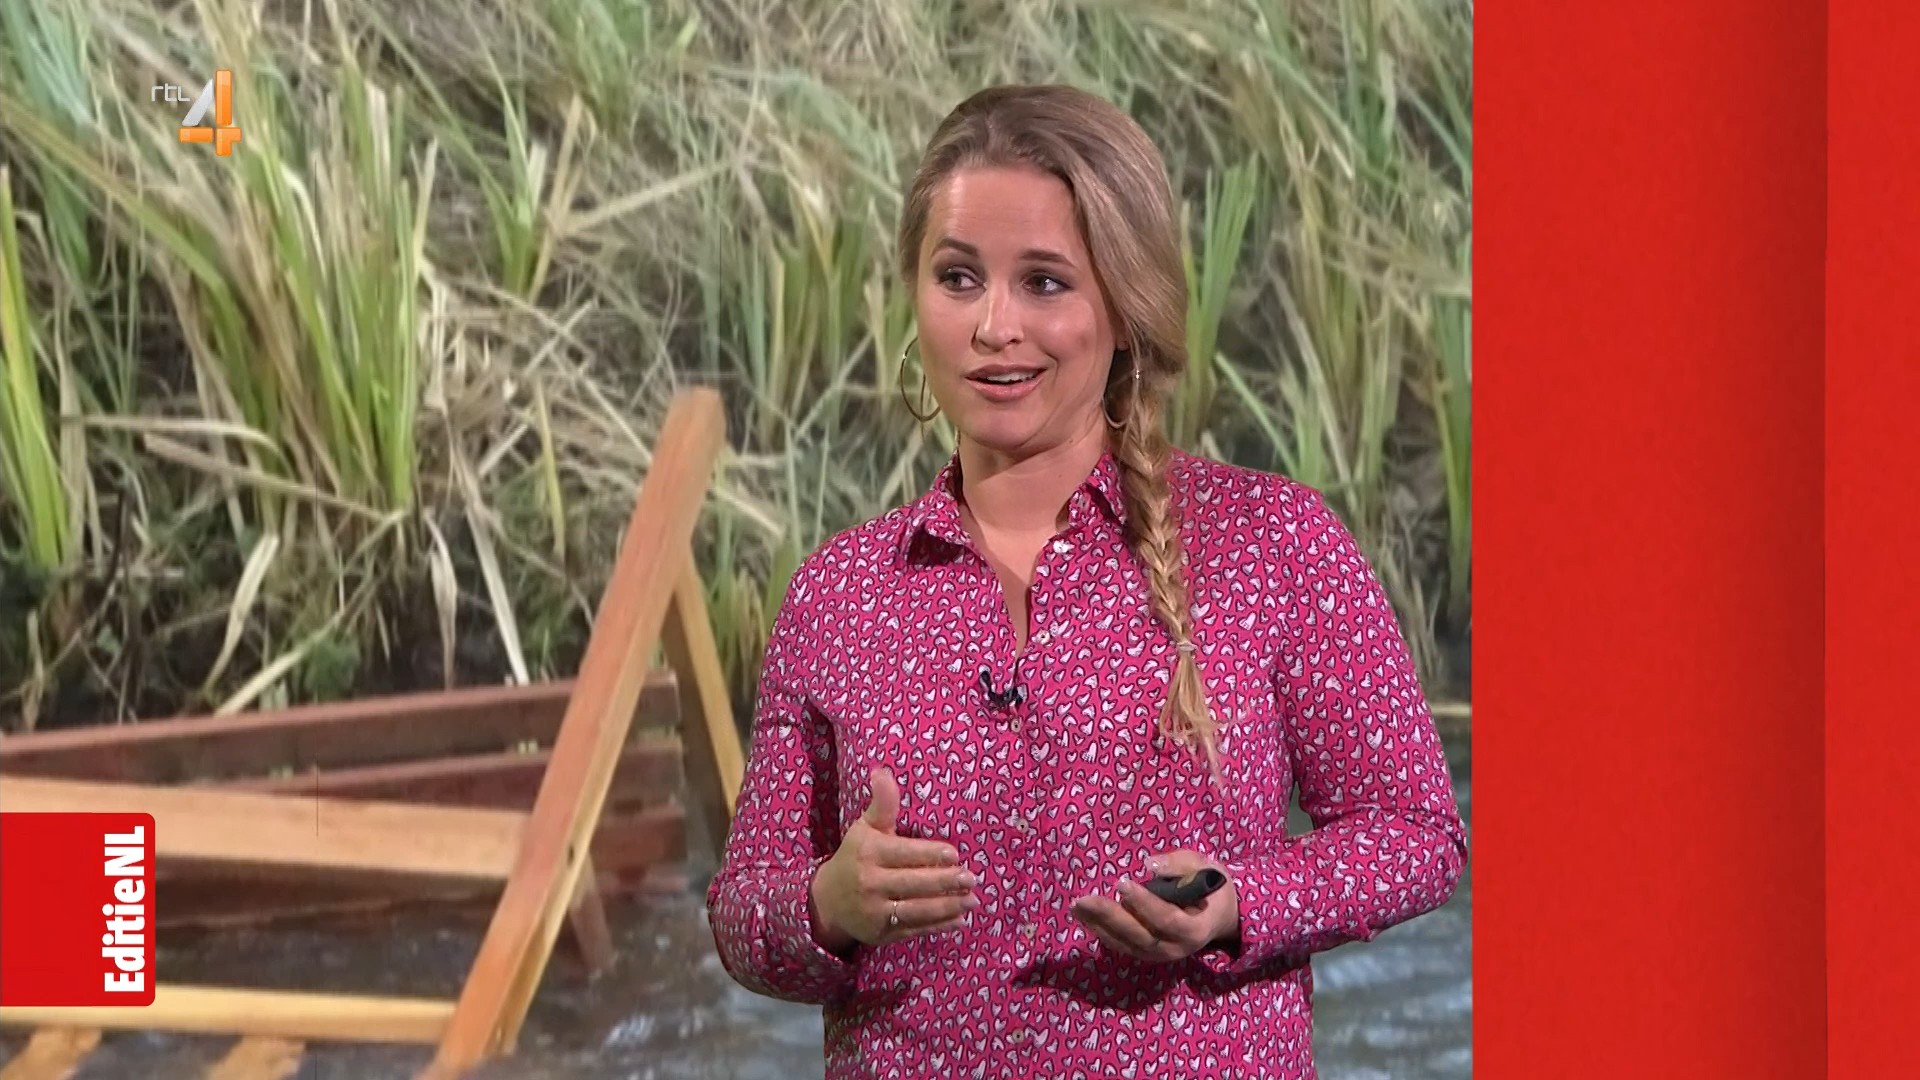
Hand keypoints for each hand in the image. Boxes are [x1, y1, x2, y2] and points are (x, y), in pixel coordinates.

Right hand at [809, 767, 979, 951]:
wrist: (827, 901)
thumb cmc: (855, 857)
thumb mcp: (865, 828)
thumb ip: (882, 804)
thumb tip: (882, 771)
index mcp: (869, 853)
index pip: (905, 853)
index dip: (931, 855)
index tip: (954, 855)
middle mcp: (870, 883)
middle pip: (914, 883)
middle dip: (945, 882)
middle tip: (971, 878)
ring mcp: (875, 912)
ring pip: (917, 910)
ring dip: (948, 906)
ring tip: (972, 899)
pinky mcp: (881, 934)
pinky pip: (914, 929)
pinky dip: (939, 926)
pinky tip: (959, 919)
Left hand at [1069, 849, 1238, 962]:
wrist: (1219, 915)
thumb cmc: (1212, 886)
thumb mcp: (1205, 868)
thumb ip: (1180, 865)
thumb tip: (1149, 864)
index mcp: (1196, 929)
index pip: (1168, 920)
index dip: (1145, 904)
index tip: (1122, 883)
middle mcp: (1176, 948)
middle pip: (1140, 936)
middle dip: (1111, 917)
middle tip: (1084, 899)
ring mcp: (1159, 954)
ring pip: (1126, 944)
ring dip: (1098, 925)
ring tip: (1077, 905)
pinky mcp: (1145, 953)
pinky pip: (1120, 945)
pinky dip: (1100, 931)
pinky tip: (1083, 915)